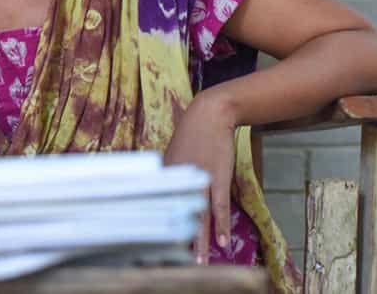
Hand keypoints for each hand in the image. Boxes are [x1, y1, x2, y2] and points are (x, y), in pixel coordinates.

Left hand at [163, 90, 237, 264]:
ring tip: (198, 261)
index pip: (159, 207)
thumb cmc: (192, 136)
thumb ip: (172, 177)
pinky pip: (219, 207)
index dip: (157, 226)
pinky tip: (222, 241)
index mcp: (166, 176)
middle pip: (176, 215)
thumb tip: (169, 192)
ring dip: (199, 240)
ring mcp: (199, 180)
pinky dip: (221, 225)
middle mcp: (179, 180)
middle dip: (176, 239)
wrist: (209, 115)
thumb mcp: (175, 157)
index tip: (154, 245)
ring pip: (198, 216)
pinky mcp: (217, 179)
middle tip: (172, 260)